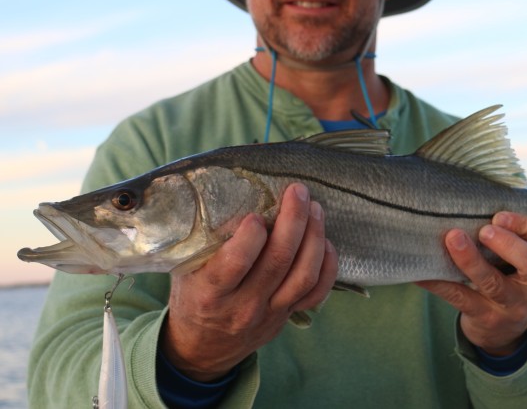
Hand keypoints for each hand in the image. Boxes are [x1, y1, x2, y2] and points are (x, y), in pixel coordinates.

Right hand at [161, 183, 337, 380]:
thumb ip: (205, 242)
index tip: (256, 213)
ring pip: (303, 275)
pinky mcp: (288, 316)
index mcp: (211, 293)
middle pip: (278, 261)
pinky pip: (317, 293)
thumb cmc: (192, 298)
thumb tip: (231, 196)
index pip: (236, 262)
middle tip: (298, 191)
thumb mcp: (184, 271)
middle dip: (293, 220)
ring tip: (315, 209)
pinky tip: (325, 242)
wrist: (201, 348)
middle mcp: (244, 305)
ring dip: (314, 237)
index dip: (251, 235)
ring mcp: (270, 313)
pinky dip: (328, 266)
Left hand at [417, 212, 526, 355]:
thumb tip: (471, 198)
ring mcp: (513, 306)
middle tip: (485, 230)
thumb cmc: (510, 276)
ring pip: (494, 284)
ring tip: (453, 239)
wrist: (504, 329)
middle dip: (510, 245)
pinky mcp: (486, 318)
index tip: (499, 215)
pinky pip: (460, 298)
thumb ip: (512, 232)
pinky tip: (421, 272)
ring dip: (472, 260)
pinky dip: (439, 283)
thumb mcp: (523, 257)